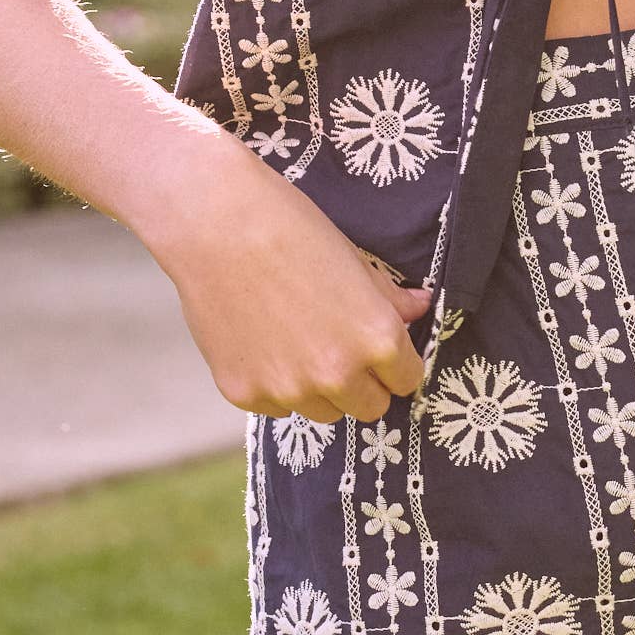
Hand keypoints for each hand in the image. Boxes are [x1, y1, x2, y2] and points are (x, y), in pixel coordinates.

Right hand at [157, 142, 430, 422]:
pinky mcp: (244, 394)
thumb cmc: (290, 229)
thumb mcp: (353, 258)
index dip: (395, 363)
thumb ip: (390, 297)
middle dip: (362, 382)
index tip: (380, 349)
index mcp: (377, 340)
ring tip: (295, 338)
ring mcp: (288, 389)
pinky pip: (274, 405)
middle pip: (370, 408)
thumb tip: (419, 307)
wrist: (215, 223)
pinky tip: (259, 338)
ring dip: (318, 387)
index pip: (407, 380)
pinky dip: (273, 382)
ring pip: (322, 411)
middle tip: (338, 345)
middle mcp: (337, 375)